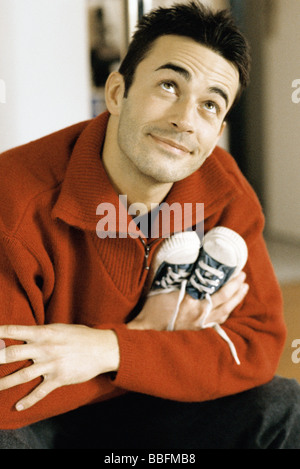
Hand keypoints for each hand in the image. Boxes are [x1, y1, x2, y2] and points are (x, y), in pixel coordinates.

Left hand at [0, 324, 118, 410]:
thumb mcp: (60, 328)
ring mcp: (51, 364)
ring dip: (4, 383)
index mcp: (44, 332)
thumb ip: (41, 333)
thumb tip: (24, 335)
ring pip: (22, 375)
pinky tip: (18, 406)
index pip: (15, 330)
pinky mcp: (59, 378)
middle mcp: (45, 348)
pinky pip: (40, 392)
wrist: (102, 348)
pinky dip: (28, 400)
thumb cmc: (81, 336)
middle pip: (13, 353)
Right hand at [127, 272, 248, 330]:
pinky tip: (228, 306)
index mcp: (194, 305)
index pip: (221, 295)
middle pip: (226, 305)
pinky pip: (216, 321)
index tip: (240, 273)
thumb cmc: (153, 305)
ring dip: (235, 302)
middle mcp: (200, 316)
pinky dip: (225, 313)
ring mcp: (199, 324)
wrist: (146, 325)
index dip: (233, 284)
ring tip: (242, 291)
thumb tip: (194, 262)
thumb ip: (182, 277)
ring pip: (224, 314)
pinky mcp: (196, 328)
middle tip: (244, 279)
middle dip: (238, 292)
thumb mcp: (167, 287)